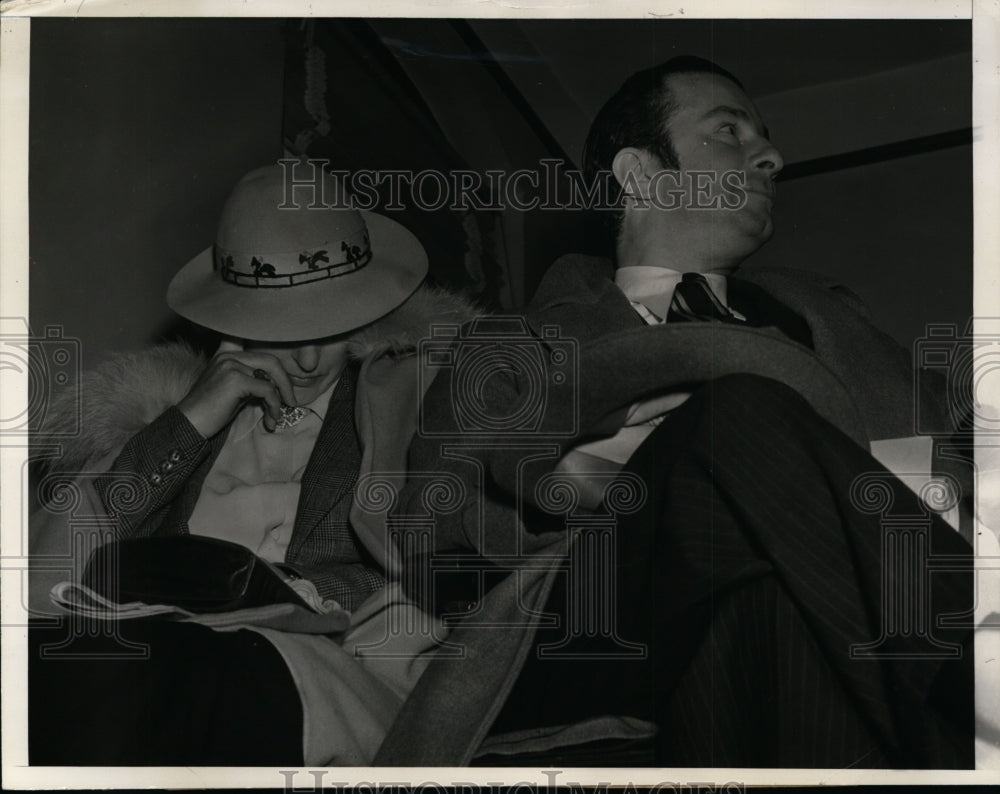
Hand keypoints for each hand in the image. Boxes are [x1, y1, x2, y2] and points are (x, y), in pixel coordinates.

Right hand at [177, 351, 296, 437]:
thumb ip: (252, 380)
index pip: (252, 341)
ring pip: (272, 376)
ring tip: (278, 415)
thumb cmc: (212, 411)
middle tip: (290, 401)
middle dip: (285, 382)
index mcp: (226, 354)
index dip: (270, 351)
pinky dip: (274, 406)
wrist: (189, 425)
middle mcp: (228, 355)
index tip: (280, 372)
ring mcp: (231, 365)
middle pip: (271, 360)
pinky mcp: (235, 380)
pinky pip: (267, 390)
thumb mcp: (234, 390)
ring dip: (280, 398)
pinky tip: (271, 420)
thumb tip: (277, 384)